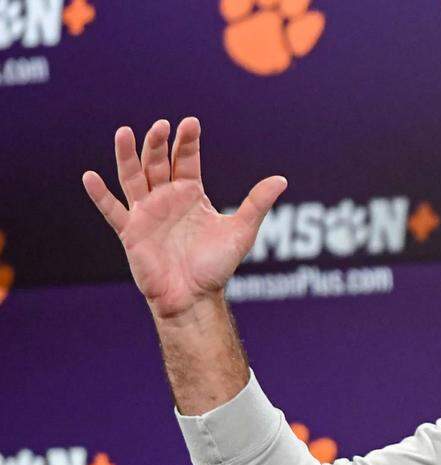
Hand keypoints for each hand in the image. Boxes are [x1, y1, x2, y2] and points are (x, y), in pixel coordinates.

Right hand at [82, 117, 286, 318]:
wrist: (194, 297)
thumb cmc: (216, 265)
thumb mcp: (242, 232)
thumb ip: (257, 204)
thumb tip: (281, 179)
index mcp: (191, 194)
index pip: (187, 160)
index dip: (187, 142)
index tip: (190, 123)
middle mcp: (167, 198)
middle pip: (158, 163)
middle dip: (159, 144)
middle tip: (162, 125)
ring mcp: (147, 213)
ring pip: (133, 178)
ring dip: (127, 156)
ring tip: (124, 132)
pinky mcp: (131, 232)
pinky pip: (112, 211)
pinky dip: (101, 195)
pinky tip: (90, 177)